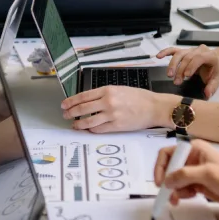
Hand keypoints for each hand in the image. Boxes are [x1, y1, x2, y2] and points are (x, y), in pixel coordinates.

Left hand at [60, 86, 174, 132]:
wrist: (154, 107)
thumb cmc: (139, 98)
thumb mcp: (119, 89)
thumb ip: (103, 94)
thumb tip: (87, 101)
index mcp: (107, 90)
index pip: (83, 96)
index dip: (71, 101)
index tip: (64, 105)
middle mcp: (108, 102)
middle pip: (82, 109)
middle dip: (71, 113)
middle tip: (65, 115)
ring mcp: (112, 115)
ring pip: (88, 121)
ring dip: (79, 124)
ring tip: (74, 124)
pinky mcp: (117, 126)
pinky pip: (99, 129)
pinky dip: (91, 130)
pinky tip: (88, 129)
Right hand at [152, 139, 218, 209]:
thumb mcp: (207, 174)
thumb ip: (184, 175)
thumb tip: (166, 181)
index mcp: (194, 149)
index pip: (168, 154)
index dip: (160, 167)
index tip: (160, 182)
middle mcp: (192, 159)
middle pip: (169, 169)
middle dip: (167, 182)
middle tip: (168, 194)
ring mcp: (196, 172)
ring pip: (175, 181)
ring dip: (174, 190)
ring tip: (179, 199)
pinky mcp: (199, 184)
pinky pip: (183, 189)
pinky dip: (182, 194)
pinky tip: (189, 197)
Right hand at [159, 45, 218, 97]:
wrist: (214, 62)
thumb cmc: (214, 70)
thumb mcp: (216, 79)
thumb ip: (212, 87)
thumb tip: (207, 94)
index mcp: (210, 56)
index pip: (199, 58)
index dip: (191, 65)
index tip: (186, 75)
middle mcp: (199, 50)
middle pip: (187, 57)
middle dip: (180, 70)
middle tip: (176, 82)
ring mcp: (190, 50)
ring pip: (179, 54)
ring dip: (172, 64)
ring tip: (169, 75)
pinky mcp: (183, 51)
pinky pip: (173, 50)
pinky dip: (165, 52)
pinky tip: (159, 56)